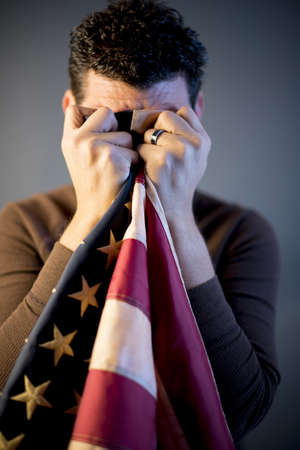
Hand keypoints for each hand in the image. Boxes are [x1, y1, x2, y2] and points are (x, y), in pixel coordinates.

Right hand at [61, 105, 137, 224]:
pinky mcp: (112, 157)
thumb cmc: (96, 186)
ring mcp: (94, 147)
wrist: (98, 216)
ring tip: (117, 170)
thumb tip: (111, 115)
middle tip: (111, 156)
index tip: (100, 134)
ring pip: (126, 135)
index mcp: (69, 140)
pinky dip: (135, 164)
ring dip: (128, 151)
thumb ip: (87, 135)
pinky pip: (135, 152)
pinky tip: (124, 177)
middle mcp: (77, 140)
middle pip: (107, 113)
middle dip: (116, 131)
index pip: (76, 109)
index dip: (93, 117)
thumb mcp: (81, 158)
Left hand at [137, 106, 210, 221]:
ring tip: (152, 165)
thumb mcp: (192, 159)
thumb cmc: (176, 184)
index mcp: (204, 142)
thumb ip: (189, 133)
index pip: (183, 111)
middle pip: (166, 116)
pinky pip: (141, 146)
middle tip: (154, 152)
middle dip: (155, 131)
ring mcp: (180, 152)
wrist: (170, 215)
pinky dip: (139, 158)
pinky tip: (146, 172)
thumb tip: (189, 99)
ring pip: (151, 131)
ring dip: (146, 145)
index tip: (163, 140)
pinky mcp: (163, 160)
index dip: (168, 124)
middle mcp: (196, 145)